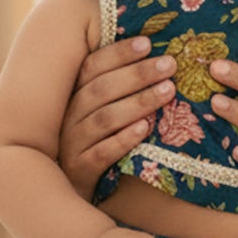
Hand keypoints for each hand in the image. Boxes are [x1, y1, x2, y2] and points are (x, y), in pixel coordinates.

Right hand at [58, 36, 177, 199]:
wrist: (73, 194)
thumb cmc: (94, 144)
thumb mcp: (100, 113)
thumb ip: (117, 87)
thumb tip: (153, 52)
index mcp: (72, 97)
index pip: (92, 67)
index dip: (118, 53)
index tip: (148, 42)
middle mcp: (68, 117)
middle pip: (101, 89)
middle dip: (137, 74)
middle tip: (170, 64)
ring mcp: (71, 145)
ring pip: (104, 119)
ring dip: (138, 102)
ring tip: (168, 91)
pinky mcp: (80, 172)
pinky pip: (101, 153)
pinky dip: (123, 139)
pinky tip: (145, 128)